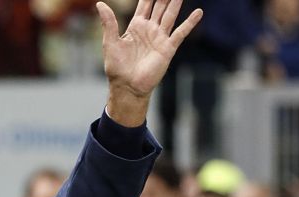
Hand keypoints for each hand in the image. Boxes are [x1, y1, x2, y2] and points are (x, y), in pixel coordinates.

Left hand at [97, 0, 203, 126]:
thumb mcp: (110, 42)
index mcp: (136, 26)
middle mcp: (150, 29)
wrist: (127, 86)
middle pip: (160, 6)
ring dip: (176, 3)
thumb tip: (100, 4)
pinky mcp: (168, 48)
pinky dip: (189, 23)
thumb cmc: (117, 67)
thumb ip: (109, 22)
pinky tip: (198, 12)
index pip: (145, 4)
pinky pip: (180, 33)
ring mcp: (160, 38)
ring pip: (170, 15)